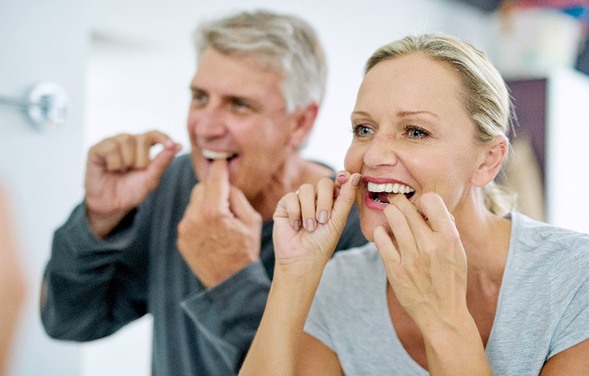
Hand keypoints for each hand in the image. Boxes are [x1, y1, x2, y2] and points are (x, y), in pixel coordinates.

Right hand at [85, 131, 180, 237]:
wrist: (112, 206)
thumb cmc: (131, 191)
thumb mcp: (151, 178)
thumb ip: (162, 161)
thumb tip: (178, 145)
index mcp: (142, 147)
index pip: (154, 134)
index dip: (163, 137)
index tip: (171, 145)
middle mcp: (127, 142)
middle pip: (142, 138)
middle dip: (141, 160)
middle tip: (132, 171)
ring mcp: (111, 144)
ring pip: (126, 140)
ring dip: (127, 161)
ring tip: (120, 171)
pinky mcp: (96, 149)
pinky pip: (110, 146)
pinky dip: (114, 162)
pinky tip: (110, 169)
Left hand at [177, 159, 262, 287]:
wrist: (231, 281)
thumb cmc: (246, 249)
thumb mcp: (252, 220)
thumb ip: (237, 196)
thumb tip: (226, 182)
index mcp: (214, 211)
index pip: (215, 178)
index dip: (219, 167)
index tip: (221, 159)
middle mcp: (195, 218)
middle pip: (201, 187)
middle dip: (213, 189)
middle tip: (226, 198)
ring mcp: (185, 229)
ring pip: (194, 202)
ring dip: (205, 203)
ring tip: (220, 219)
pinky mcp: (181, 238)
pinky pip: (189, 218)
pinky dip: (199, 218)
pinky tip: (212, 230)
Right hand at [272, 171, 360, 276]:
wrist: (301, 259)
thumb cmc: (322, 243)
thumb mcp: (338, 220)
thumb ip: (346, 198)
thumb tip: (356, 175)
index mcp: (333, 201)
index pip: (339, 182)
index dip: (342, 177)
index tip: (344, 177)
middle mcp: (317, 198)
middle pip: (324, 183)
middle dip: (324, 200)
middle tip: (323, 219)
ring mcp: (301, 200)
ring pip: (306, 189)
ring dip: (309, 210)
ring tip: (309, 228)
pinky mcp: (285, 205)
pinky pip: (291, 197)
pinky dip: (295, 213)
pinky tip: (296, 226)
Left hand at [373, 192, 468, 332]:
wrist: (442, 314)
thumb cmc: (450, 280)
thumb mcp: (458, 252)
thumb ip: (447, 229)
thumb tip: (433, 207)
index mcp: (449, 238)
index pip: (431, 200)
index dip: (423, 200)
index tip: (419, 205)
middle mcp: (430, 246)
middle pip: (407, 207)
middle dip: (399, 201)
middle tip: (396, 201)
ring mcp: (412, 258)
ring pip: (392, 218)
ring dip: (389, 212)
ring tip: (390, 214)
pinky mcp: (395, 270)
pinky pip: (381, 239)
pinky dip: (380, 232)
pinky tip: (384, 233)